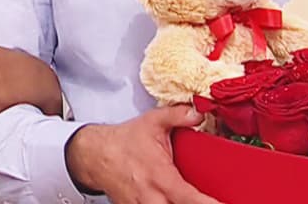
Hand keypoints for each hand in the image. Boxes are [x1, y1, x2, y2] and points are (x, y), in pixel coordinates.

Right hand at [64, 105, 221, 203]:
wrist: (95, 155)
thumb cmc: (124, 141)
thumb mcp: (152, 122)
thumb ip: (178, 116)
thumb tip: (199, 112)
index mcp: (160, 177)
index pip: (189, 198)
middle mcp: (152, 198)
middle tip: (213, 201)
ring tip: (191, 199)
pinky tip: (171, 199)